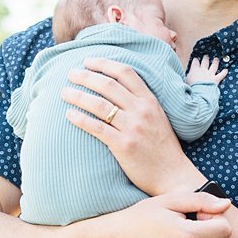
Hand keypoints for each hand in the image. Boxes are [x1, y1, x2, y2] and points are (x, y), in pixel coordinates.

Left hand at [62, 56, 203, 194]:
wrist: (173, 175)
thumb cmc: (164, 149)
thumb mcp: (159, 118)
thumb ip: (142, 104)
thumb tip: (119, 91)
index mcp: (150, 101)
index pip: (125, 72)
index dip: (104, 63)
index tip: (88, 61)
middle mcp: (141, 111)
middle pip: (108, 84)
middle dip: (85, 76)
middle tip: (70, 74)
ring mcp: (132, 128)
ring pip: (99, 104)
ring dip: (78, 95)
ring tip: (64, 92)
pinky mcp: (123, 145)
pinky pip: (96, 128)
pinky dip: (80, 119)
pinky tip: (69, 114)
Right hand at [109, 192, 231, 237]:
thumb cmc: (143, 216)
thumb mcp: (170, 200)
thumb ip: (202, 200)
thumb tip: (227, 204)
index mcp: (186, 236)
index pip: (225, 229)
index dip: (215, 218)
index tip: (199, 214)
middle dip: (213, 232)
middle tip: (192, 223)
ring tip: (183, 235)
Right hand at [187, 55, 226, 85]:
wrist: (198, 92)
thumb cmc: (191, 87)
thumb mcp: (186, 80)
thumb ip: (188, 76)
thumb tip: (188, 76)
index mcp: (195, 70)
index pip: (195, 62)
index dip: (196, 60)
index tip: (196, 59)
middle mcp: (203, 70)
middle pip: (205, 62)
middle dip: (205, 58)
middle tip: (206, 56)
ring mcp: (210, 74)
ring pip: (214, 66)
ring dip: (215, 62)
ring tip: (216, 59)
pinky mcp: (216, 79)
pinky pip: (221, 75)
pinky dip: (224, 72)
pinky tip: (226, 70)